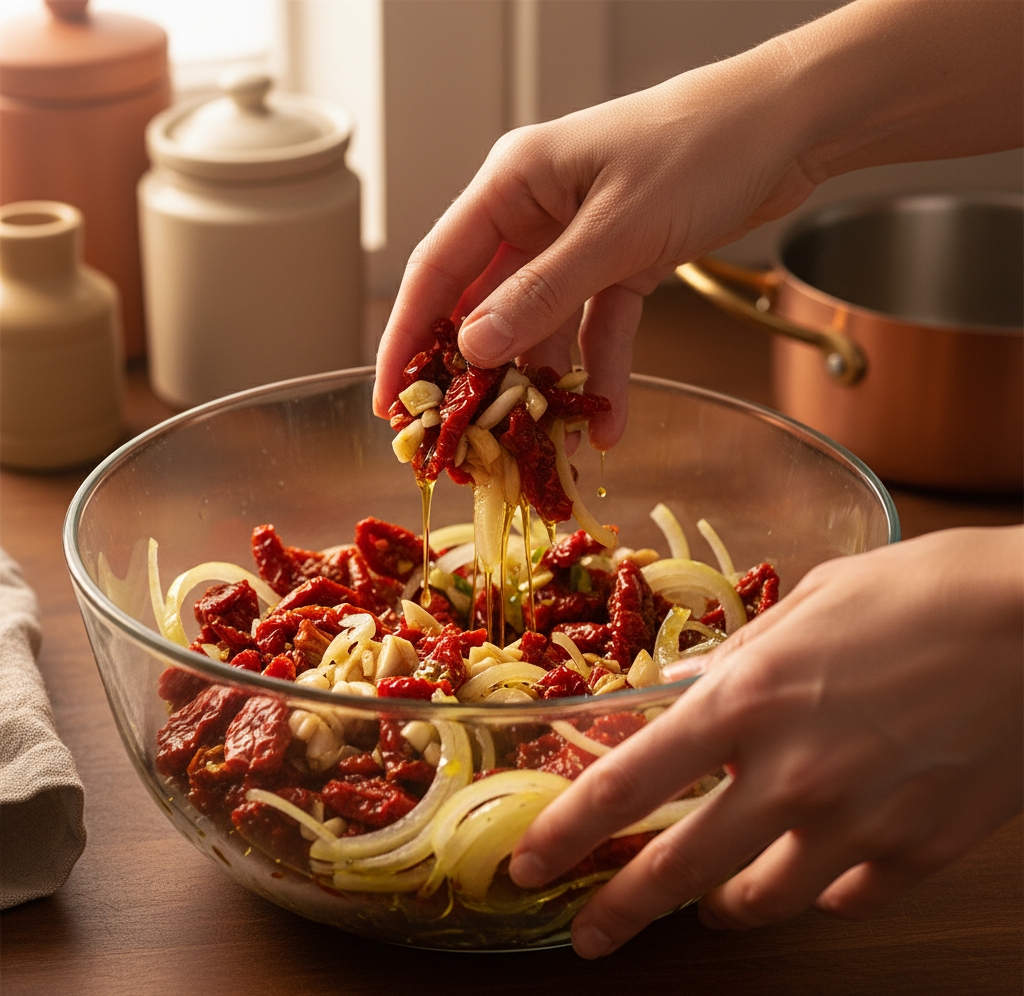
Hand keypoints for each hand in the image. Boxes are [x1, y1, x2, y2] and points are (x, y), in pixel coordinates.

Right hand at [374, 54, 817, 447]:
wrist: (789, 127)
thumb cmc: (702, 147)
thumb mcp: (616, 230)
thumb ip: (543, 293)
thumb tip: (473, 348)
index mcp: (512, 185)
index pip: (436, 270)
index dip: (407, 339)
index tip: (391, 401)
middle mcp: (535, 214)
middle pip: (484, 307)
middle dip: (475, 376)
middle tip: (462, 438)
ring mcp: (577, 243)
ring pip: (541, 328)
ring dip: (542, 386)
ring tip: (538, 446)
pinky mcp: (621, 266)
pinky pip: (597, 331)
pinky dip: (600, 375)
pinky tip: (605, 425)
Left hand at [508, 526, 1023, 957]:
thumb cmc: (923, 591)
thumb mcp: (811, 602)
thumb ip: (741, 658)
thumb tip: (690, 689)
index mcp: (749, 700)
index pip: (629, 780)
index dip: (569, 830)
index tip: (530, 862)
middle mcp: (790, 774)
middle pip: (679, 869)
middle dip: (622, 909)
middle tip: (589, 934)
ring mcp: (857, 824)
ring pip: (761, 902)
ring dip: (723, 903)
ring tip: (710, 897)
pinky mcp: (920, 854)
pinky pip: (847, 897)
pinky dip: (820, 888)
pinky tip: (819, 866)